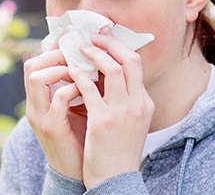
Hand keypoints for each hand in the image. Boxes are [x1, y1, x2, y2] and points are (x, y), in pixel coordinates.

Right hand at [23, 43, 85, 180]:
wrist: (78, 173)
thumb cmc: (82, 138)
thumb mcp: (78, 108)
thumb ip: (80, 86)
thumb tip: (97, 59)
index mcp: (39, 100)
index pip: (36, 63)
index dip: (53, 50)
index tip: (76, 43)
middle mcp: (34, 106)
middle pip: (31, 66)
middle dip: (56, 55)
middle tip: (80, 54)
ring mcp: (40, 117)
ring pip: (37, 77)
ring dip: (62, 69)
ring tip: (82, 71)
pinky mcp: (52, 128)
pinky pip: (58, 99)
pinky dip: (73, 89)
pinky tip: (88, 91)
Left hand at [70, 27, 154, 188]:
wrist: (115, 178)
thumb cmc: (119, 150)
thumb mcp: (130, 121)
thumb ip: (124, 99)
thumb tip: (107, 74)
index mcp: (144, 102)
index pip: (136, 64)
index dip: (119, 47)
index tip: (105, 38)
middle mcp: (137, 104)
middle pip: (128, 60)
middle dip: (109, 43)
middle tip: (92, 37)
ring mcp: (121, 112)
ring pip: (110, 70)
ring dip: (93, 55)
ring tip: (79, 50)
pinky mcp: (102, 121)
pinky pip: (89, 89)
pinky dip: (79, 76)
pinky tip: (70, 71)